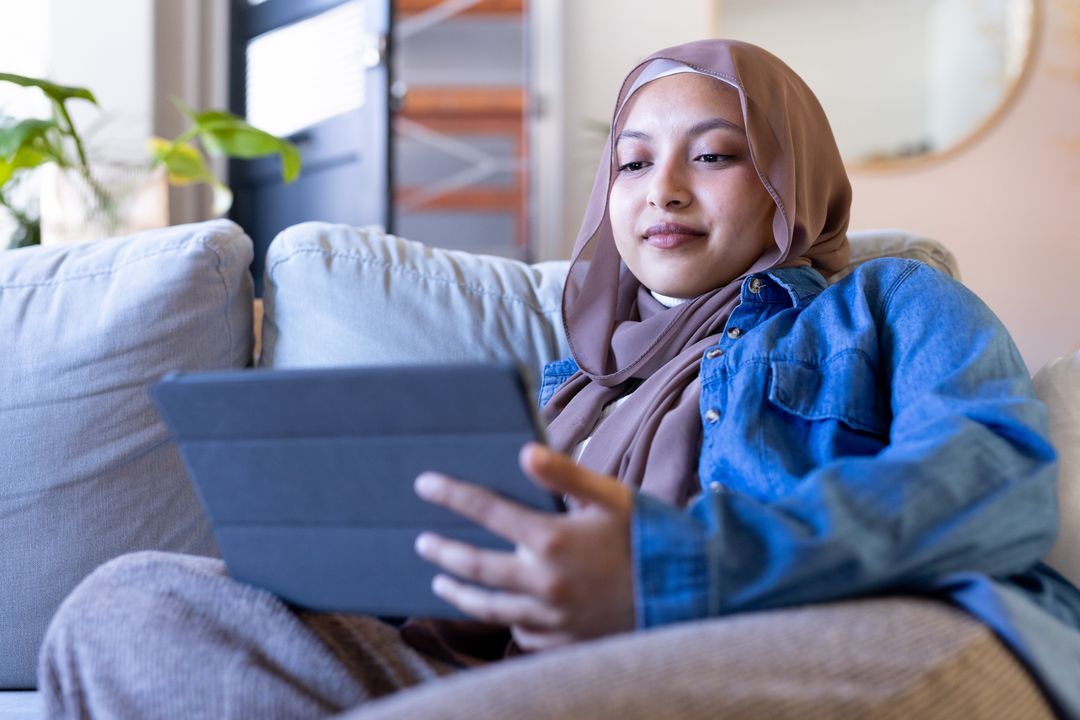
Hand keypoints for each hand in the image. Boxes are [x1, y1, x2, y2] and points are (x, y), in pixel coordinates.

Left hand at [414, 442, 635, 650]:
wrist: (688, 592)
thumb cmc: (649, 535)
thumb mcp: (612, 496)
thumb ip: (566, 474)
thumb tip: (524, 452)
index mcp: (552, 538)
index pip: (487, 510)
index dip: (451, 494)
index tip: (424, 485)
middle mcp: (545, 581)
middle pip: (475, 566)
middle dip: (442, 551)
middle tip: (422, 542)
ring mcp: (552, 616)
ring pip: (489, 607)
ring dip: (460, 593)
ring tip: (441, 582)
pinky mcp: (564, 641)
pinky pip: (521, 633)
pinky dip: (505, 619)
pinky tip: (498, 609)